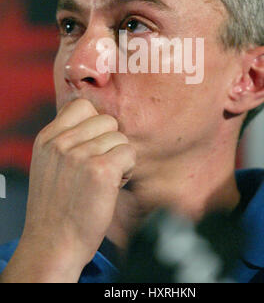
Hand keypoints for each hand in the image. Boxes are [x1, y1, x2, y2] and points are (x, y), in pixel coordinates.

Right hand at [1, 99, 135, 281]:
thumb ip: (65, 139)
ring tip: (105, 179)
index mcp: (47, 138)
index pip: (82, 106)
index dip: (95, 124)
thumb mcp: (48, 164)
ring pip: (120, 137)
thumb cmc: (55, 207)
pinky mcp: (101, 170)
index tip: (94, 144)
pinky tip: (113, 185)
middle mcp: (61, 143)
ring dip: (119, 157)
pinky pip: (129, 153)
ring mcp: (80, 155)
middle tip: (100, 166)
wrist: (53, 244)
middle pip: (107, 120)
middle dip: (110, 142)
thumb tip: (96, 119)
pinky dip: (128, 169)